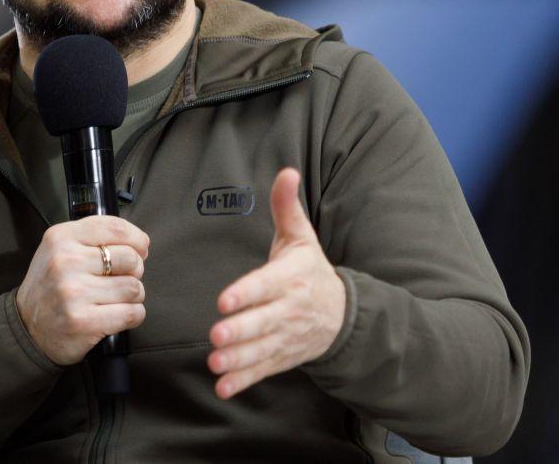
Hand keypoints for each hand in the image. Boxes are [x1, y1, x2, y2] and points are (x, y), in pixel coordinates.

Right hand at [15, 216, 149, 364]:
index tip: (140, 250)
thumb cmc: (52, 286)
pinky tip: (116, 315)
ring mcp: (74, 292)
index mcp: (61, 237)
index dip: (137, 239)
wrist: (27, 329)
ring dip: (133, 297)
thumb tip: (140, 244)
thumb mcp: (60, 249)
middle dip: (135, 271)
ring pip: (134, 288)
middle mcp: (65, 261)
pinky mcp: (84, 321)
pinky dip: (133, 315)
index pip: (117, 228)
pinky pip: (132, 313)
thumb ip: (94, 238)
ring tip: (114, 299)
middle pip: (131, 259)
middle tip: (120, 279)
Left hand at [207, 167, 346, 398]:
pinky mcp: (282, 357)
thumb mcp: (301, 237)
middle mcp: (289, 310)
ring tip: (215, 363)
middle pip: (263, 322)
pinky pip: (263, 370)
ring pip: (261, 350)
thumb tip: (286, 170)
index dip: (246, 293)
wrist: (343, 315)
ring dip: (238, 359)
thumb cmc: (311, 270)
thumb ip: (287, 207)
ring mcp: (286, 337)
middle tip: (216, 334)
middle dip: (240, 330)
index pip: (266, 285)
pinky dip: (244, 381)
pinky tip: (224, 388)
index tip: (224, 300)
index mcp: (291, 278)